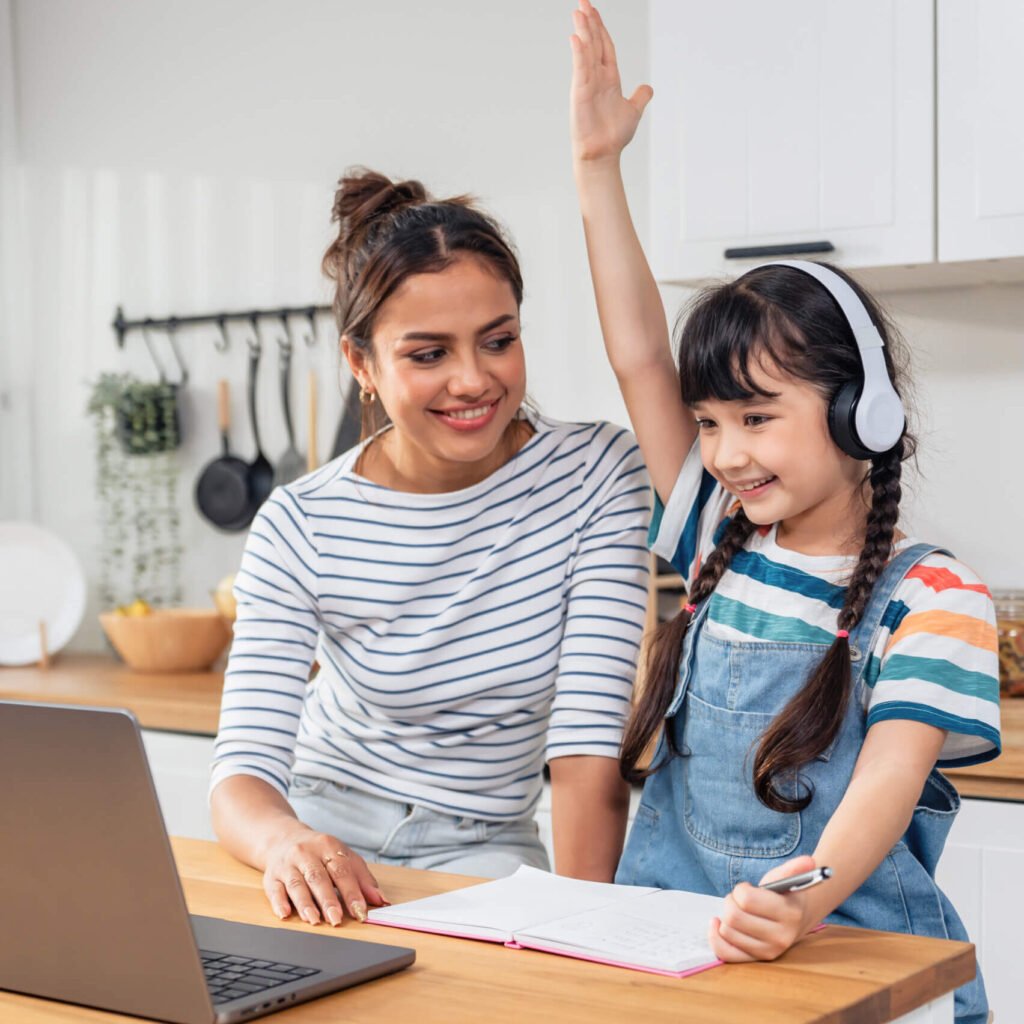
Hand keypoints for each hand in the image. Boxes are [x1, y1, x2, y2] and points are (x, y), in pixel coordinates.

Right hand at [262, 823, 386, 926]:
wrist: (283, 838)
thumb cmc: (319, 852)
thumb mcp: (343, 856)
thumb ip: (362, 878)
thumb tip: (381, 900)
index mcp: (328, 846)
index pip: (342, 870)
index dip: (352, 892)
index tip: (360, 911)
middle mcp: (306, 853)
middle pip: (318, 878)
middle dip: (328, 900)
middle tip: (336, 920)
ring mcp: (287, 864)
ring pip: (296, 884)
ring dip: (305, 903)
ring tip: (314, 920)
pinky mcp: (271, 876)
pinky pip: (274, 889)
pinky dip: (279, 902)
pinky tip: (285, 914)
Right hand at [570, 0, 652, 163]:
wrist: (603, 154)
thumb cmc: (613, 136)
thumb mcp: (633, 111)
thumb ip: (640, 96)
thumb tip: (648, 87)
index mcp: (609, 78)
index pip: (605, 46)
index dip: (601, 28)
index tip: (594, 10)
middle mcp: (596, 77)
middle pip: (594, 43)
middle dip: (589, 22)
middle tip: (583, 1)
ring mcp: (587, 84)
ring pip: (586, 51)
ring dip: (583, 30)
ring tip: (579, 11)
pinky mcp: (580, 93)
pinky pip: (580, 69)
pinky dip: (579, 53)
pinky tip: (576, 37)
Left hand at [708, 855, 816, 961]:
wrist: (795, 919)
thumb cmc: (784, 895)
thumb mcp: (786, 879)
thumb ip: (794, 868)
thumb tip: (809, 860)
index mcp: (790, 914)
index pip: (746, 900)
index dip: (741, 889)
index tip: (747, 888)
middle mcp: (781, 937)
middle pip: (733, 916)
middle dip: (731, 901)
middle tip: (740, 899)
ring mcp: (769, 951)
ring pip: (727, 932)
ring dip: (726, 917)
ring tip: (739, 912)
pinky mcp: (756, 960)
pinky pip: (725, 953)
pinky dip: (716, 937)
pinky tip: (719, 924)